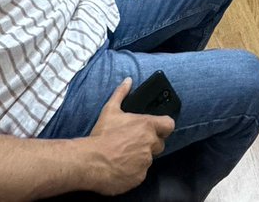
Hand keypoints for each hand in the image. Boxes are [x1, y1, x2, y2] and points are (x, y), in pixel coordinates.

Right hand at [85, 79, 174, 193]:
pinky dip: (133, 171)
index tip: (156, 128)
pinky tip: (120, 167)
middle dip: (149, 143)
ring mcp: (146, 162)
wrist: (89, 161)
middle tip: (133, 143)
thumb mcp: (110, 110)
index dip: (163, 127)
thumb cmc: (101, 135)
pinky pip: (140, 173)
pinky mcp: (139, 177)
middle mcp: (150, 143)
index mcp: (147, 125)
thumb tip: (128, 81)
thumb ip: (121, 93)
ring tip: (123, 156)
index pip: (169, 125)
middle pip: (159, 144)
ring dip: (140, 157)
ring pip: (148, 159)